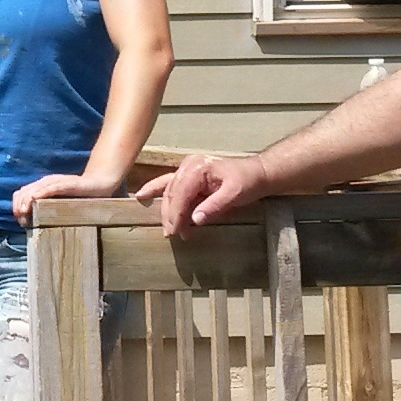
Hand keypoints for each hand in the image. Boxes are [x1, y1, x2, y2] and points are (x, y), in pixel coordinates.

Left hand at [8, 170, 117, 225]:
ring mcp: (57, 181)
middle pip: (24, 191)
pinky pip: (52, 187)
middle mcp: (47, 181)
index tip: (19, 220)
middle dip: (19, 205)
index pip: (21, 193)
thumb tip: (32, 223)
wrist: (100, 184)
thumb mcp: (59, 203)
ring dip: (27, 200)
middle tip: (21, 220)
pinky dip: (42, 192)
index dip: (16, 205)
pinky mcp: (68, 183)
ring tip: (23, 212)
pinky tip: (36, 199)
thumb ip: (47, 208)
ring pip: (35, 189)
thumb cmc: (80, 197)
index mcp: (43, 186)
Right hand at [132, 152, 269, 236]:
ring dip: (168, 212)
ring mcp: (186, 170)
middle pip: (172, 194)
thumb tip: (195, 219)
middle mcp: (188, 166)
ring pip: (170, 193)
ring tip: (169, 229)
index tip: (175, 231)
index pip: (180, 194)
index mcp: (197, 167)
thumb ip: (215, 206)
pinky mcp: (189, 176)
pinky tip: (142, 195)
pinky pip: (169, 185)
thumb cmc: (248, 181)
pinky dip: (156, 190)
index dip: (176, 214)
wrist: (257, 173)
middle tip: (173, 235)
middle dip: (171, 216)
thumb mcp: (235, 194)